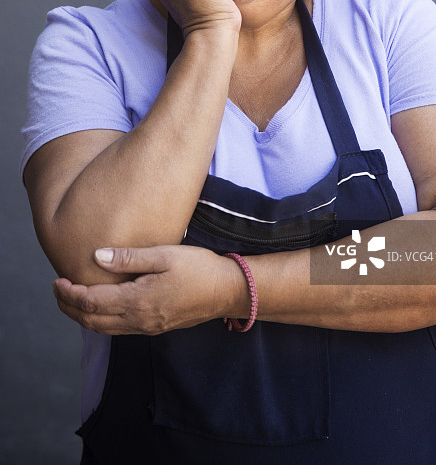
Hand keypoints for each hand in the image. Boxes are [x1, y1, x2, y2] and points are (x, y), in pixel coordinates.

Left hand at [52, 245, 239, 334]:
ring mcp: (148, 327)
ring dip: (83, 316)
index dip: (70, 294)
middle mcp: (139, 320)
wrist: (228, 291)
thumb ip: (129, 258)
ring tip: (72, 298)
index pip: (91, 303)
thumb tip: (96, 256)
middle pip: (92, 321)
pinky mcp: (156, 327)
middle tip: (58, 290)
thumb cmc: (199, 268)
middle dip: (69, 307)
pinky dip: (100, 320)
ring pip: (104, 329)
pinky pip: (118, 330)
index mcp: (138, 301)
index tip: (57, 281)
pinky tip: (101, 306)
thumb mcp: (164, 255)